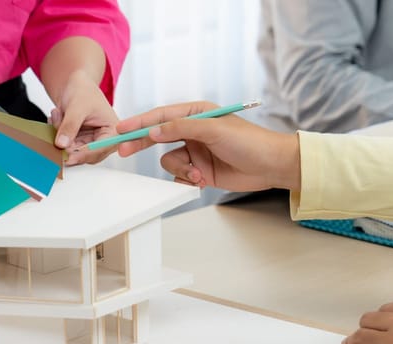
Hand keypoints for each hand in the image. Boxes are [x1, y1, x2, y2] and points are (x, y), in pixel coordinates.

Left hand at [50, 71, 119, 164]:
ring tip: (58, 115)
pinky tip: (58, 117)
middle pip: (86, 156)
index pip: (100, 150)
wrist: (75, 84)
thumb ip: (70, 125)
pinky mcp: (78, 142)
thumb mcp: (77, 106)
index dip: (84, 155)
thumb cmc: (84, 90)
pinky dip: (57, 134)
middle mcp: (103, 140)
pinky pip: (65, 146)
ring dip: (61, 137)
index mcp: (113, 132)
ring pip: (72, 152)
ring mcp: (90, 142)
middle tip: (56, 132)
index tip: (68, 157)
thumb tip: (62, 144)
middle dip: (69, 145)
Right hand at [116, 101, 300, 191]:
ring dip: (180, 169)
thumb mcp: (214, 130)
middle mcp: (193, 131)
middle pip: (158, 137)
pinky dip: (187, 180)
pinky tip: (203, 180)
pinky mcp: (200, 170)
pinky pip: (179, 176)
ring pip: (169, 160)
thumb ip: (181, 128)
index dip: (139, 122)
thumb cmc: (249, 141)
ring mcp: (196, 151)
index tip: (121, 129)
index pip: (161, 116)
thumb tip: (154, 131)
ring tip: (198, 174)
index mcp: (196, 114)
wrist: (271, 166)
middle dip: (142, 144)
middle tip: (123, 151)